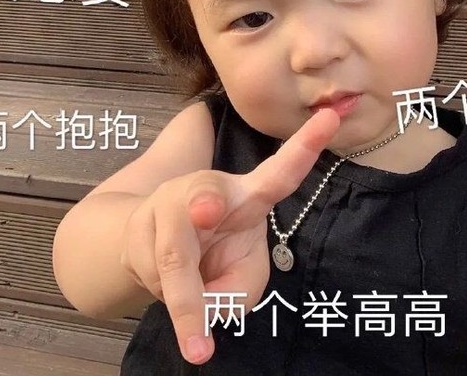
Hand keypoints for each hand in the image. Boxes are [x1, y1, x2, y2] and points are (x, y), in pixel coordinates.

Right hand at [119, 107, 340, 364]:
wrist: (150, 249)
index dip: (305, 146)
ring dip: (184, 300)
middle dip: (202, 201)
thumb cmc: (214, 258)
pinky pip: (151, 276)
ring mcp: (166, 206)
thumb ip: (240, 291)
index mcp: (248, 197)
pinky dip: (168, 307)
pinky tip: (173, 305)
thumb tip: (208, 296)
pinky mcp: (135, 229)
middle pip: (205, 195)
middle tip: (206, 208)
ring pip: (172, 254)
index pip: (281, 172)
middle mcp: (206, 193)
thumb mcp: (243, 281)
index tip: (330, 117)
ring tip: (198, 350)